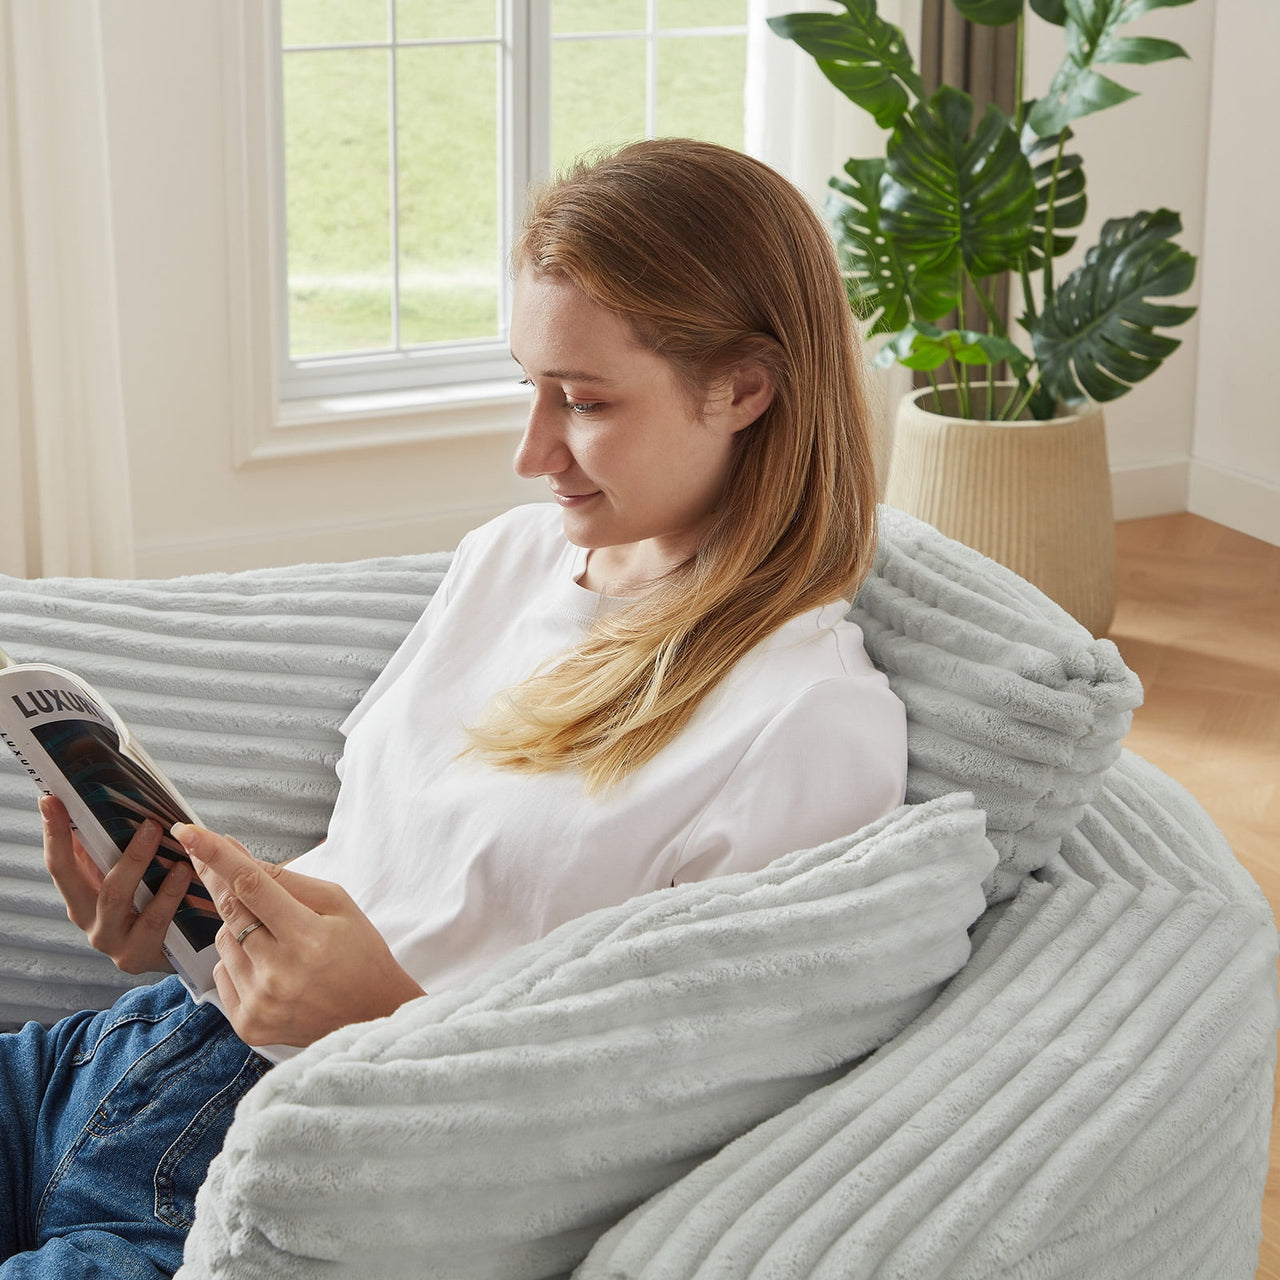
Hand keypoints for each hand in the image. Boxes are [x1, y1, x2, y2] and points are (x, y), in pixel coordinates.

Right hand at [40, 794, 192, 974]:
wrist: (182, 953)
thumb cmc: (153, 902)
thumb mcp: (131, 875)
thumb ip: (115, 848)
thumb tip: (111, 803)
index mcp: (80, 896)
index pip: (59, 862)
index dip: (54, 831)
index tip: (51, 799)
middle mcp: (89, 920)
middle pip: (81, 881)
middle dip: (100, 841)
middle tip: (146, 823)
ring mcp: (111, 941)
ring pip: (116, 900)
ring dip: (139, 865)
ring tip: (164, 841)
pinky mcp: (137, 956)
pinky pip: (153, 924)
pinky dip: (170, 896)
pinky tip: (184, 873)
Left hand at [171, 823, 424, 1047]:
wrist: (372, 1016)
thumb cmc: (360, 953)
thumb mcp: (338, 904)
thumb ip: (287, 881)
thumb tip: (239, 856)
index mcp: (308, 938)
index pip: (253, 886)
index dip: (219, 857)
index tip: (191, 834)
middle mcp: (279, 973)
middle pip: (230, 911)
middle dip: (218, 880)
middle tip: (207, 856)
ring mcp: (260, 1002)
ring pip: (223, 940)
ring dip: (239, 927)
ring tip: (276, 939)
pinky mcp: (248, 1024)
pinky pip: (221, 973)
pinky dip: (237, 960)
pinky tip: (269, 966)